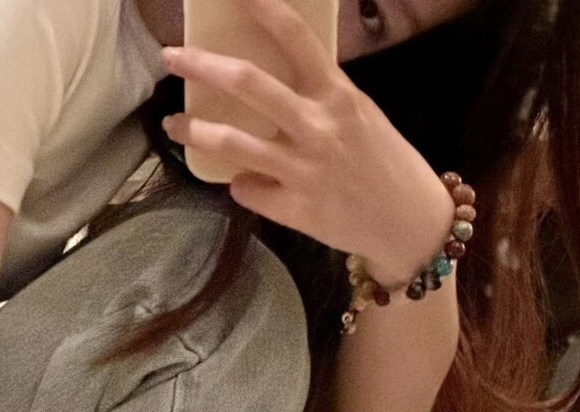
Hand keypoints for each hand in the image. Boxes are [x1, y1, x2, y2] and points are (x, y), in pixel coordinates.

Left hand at [159, 0, 456, 285]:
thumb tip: (271, 84)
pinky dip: (239, 184)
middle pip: (249, 85)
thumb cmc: (383, 163)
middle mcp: (318, 127)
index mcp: (338, 95)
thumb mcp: (358, 115)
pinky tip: (243, 182)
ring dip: (195, 130)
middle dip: (203, 66)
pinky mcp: (294, 208)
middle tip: (170, 57)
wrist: (408, 223)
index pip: (298, 39)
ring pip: (234, 142)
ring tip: (173, 123)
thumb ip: (318, 98)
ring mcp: (303, 170)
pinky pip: (246, 190)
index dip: (266, 10)